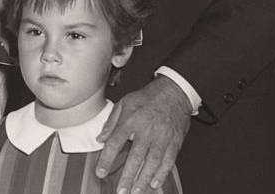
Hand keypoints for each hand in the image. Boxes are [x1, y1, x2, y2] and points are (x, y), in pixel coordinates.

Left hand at [96, 76, 191, 193]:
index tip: (100, 171)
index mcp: (131, 120)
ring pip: (152, 162)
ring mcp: (162, 137)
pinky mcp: (174, 142)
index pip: (115, 142)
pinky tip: (154, 183)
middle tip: (121, 190)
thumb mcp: (125, 102)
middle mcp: (146, 130)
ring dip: (143, 179)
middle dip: (127, 176)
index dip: (106, 159)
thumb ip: (112, 121)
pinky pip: (168, 161)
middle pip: (135, 157)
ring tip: (136, 191)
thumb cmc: (149, 97)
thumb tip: (101, 138)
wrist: (174, 92)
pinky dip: (161, 174)